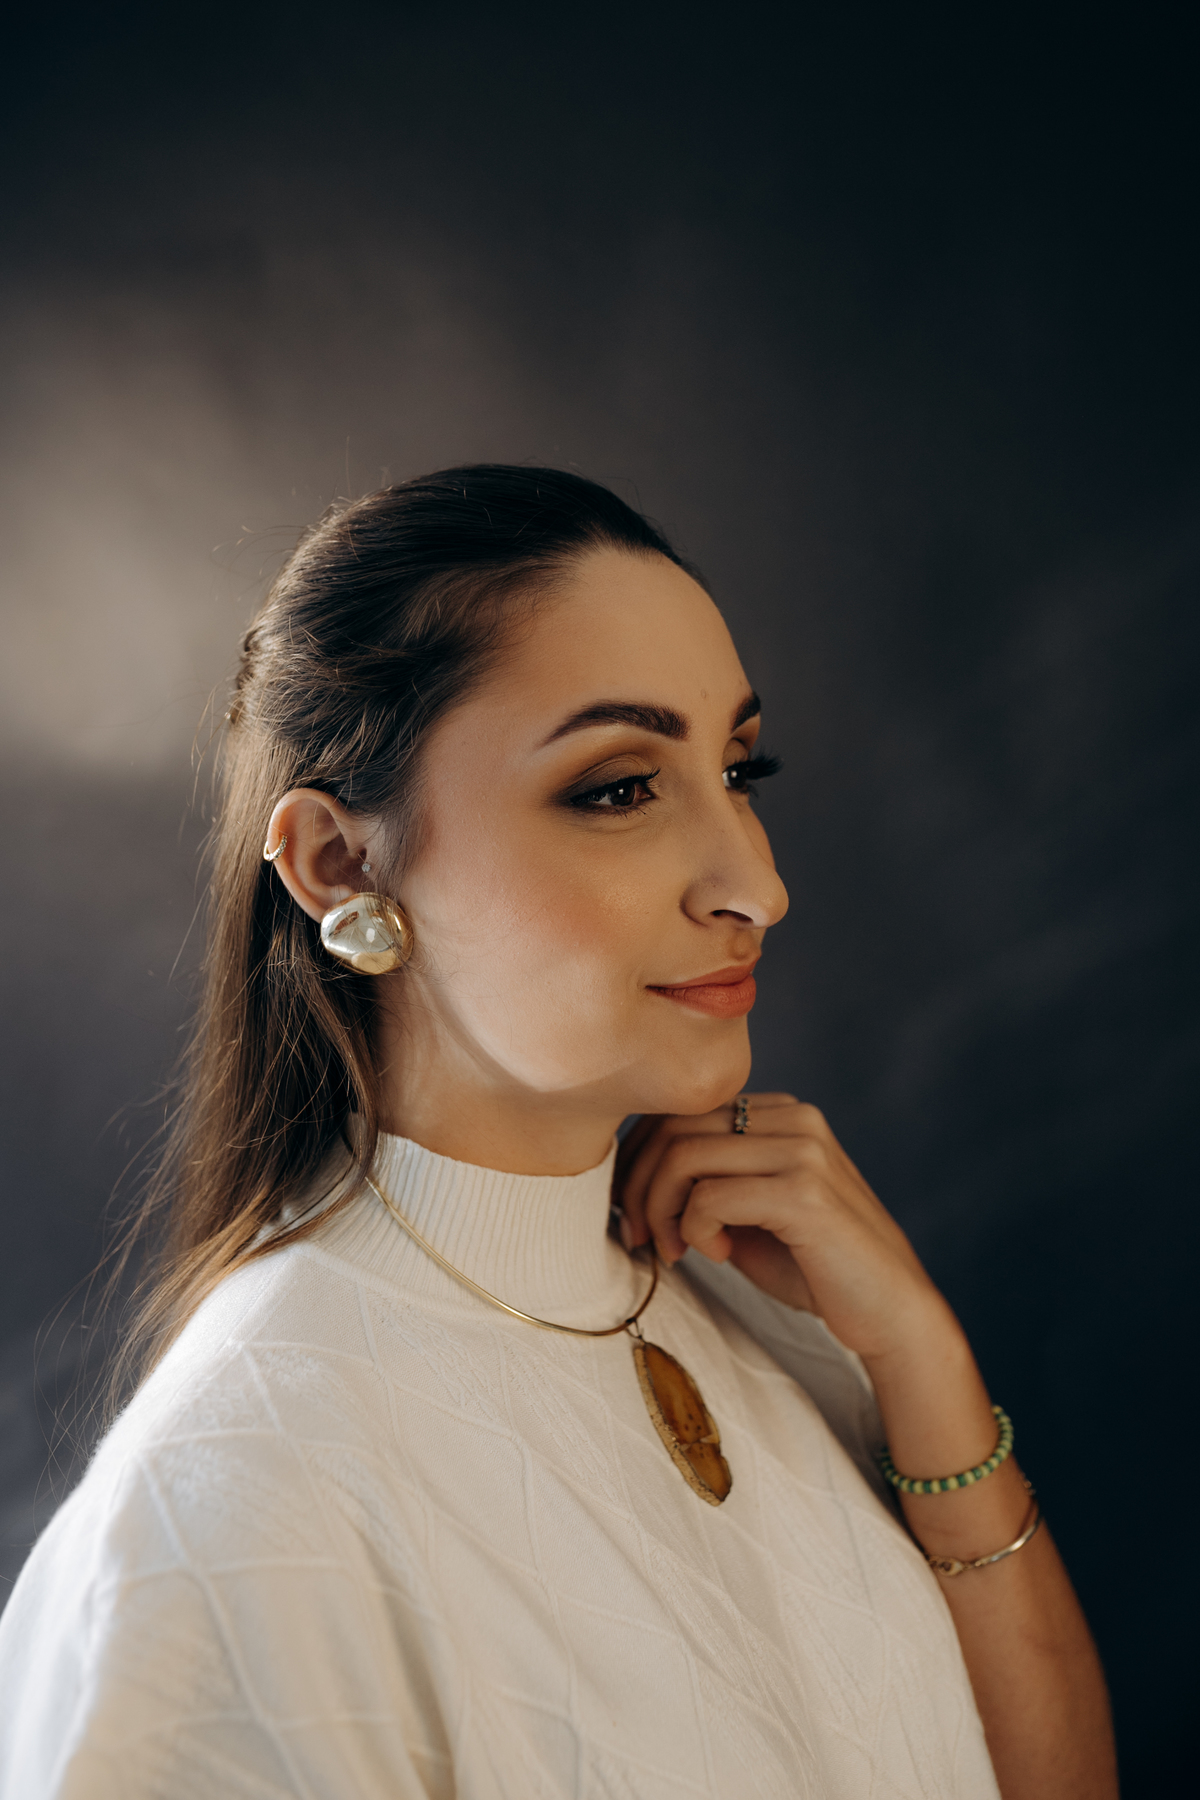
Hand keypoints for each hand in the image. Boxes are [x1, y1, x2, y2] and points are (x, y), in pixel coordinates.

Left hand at [616, 1095, 956, 1365]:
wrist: (893, 1315)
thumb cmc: (817, 1270)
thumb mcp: (751, 1215)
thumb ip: (707, 1184)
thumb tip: (632, 1177)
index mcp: (783, 1113)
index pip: (682, 1110)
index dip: (639, 1157)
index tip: (630, 1210)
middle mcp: (795, 1118)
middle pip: (674, 1126)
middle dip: (638, 1184)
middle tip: (639, 1238)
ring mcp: (803, 1150)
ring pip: (683, 1156)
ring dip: (659, 1210)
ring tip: (674, 1250)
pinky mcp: (804, 1192)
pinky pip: (710, 1197)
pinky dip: (695, 1230)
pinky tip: (718, 1255)